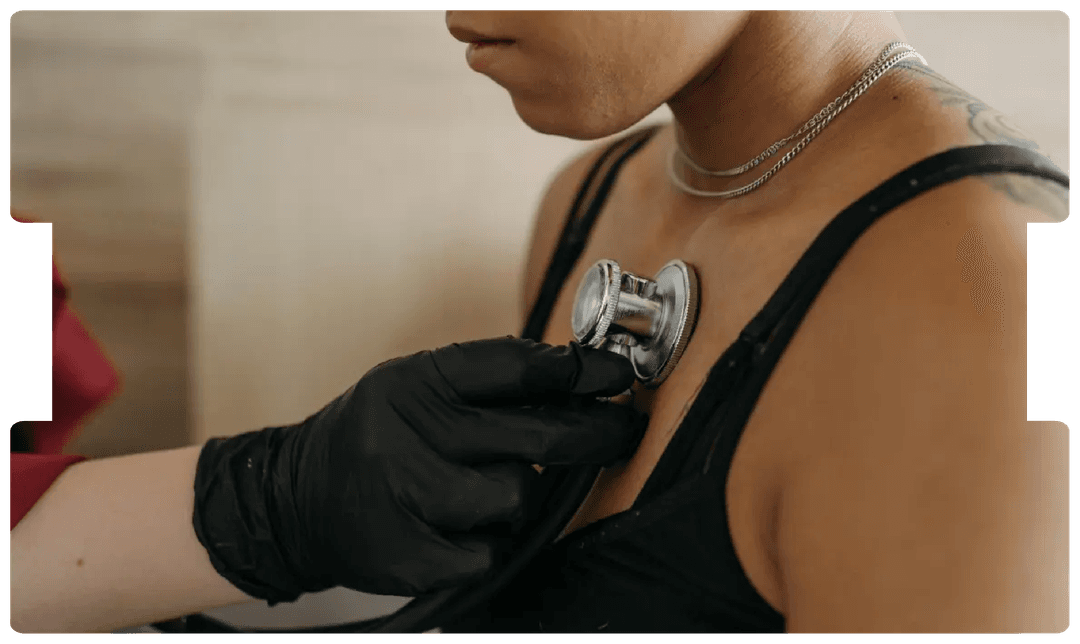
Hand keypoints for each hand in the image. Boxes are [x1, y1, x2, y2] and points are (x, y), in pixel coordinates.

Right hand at [192, 337, 646, 602]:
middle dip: (593, 433)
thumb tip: (578, 377)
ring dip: (520, 493)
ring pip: (518, 497)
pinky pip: (493, 550)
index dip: (577, 370)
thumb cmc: (375, 436)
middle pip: (536, 437)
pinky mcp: (411, 557)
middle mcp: (407, 435)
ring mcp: (408, 499)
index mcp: (413, 383)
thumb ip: (484, 384)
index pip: (516, 367)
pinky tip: (462, 526)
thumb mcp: (414, 388)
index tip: (614, 373)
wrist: (295, 499)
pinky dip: (490, 540)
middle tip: (621, 430)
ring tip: (487, 486)